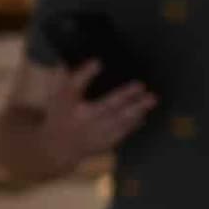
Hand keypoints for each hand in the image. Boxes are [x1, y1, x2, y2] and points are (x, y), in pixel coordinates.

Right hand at [40, 62, 155, 161]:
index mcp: (67, 105)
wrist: (57, 147)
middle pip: (104, 106)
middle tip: (141, 85)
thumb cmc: (61, 114)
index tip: (98, 62)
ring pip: (117, 121)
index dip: (85, 74)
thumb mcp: (59, 96)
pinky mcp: (101, 144)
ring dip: (136, 110)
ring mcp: (91, 134)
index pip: (74, 86)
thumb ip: (76, 78)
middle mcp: (79, 120)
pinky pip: (120, 134)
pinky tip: (143, 115)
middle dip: (124, 96)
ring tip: (151, 99)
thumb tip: (95, 61)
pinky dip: (132, 124)